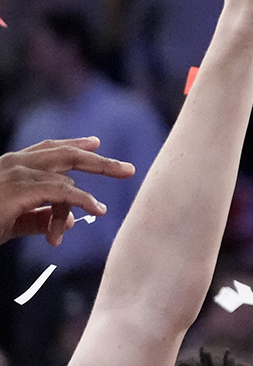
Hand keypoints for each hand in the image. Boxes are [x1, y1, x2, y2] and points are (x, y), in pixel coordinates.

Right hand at [0, 138, 131, 244]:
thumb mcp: (13, 221)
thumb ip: (41, 219)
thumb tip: (70, 222)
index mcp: (11, 166)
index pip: (47, 149)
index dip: (72, 144)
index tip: (95, 143)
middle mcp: (14, 163)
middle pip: (64, 154)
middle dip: (98, 161)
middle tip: (127, 170)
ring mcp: (15, 173)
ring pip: (65, 179)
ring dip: (82, 200)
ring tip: (99, 211)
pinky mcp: (19, 189)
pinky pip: (62, 192)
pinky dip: (82, 200)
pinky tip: (96, 209)